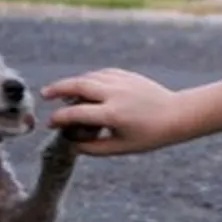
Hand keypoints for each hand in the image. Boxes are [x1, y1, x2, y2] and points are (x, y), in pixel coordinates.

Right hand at [40, 68, 189, 155]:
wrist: (177, 115)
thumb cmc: (150, 136)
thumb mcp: (121, 147)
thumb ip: (94, 148)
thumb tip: (72, 144)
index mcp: (112, 114)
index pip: (76, 113)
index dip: (59, 119)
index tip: (50, 123)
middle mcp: (114, 93)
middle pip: (78, 85)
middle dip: (58, 89)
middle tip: (44, 95)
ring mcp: (120, 81)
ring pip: (89, 77)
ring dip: (72, 83)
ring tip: (60, 92)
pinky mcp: (126, 75)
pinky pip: (101, 73)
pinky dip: (89, 78)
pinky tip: (83, 86)